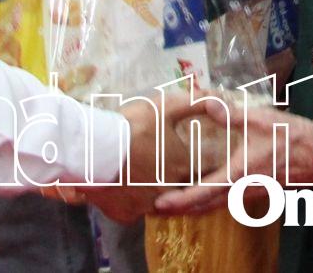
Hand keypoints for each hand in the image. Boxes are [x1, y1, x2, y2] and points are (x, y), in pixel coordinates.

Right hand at [74, 92, 203, 222]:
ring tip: (141, 175)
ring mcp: (146, 207)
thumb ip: (195, 102)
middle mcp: (169, 192)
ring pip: (156, 202)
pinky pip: (132, 210)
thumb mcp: (165, 107)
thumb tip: (219, 98)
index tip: (186, 156)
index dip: (193, 162)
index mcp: (181, 167)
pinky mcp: (125, 215)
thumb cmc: (131, 126)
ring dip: (152, 192)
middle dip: (172, 180)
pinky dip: (128, 200)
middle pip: (177, 189)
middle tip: (158, 165)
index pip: (199, 171)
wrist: (93, 150)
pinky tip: (123, 187)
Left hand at [152, 101, 312, 215]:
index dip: (179, 200)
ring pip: (218, 206)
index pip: (202, 192)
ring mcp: (252, 192)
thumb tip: (207, 103)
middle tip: (157, 210)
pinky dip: (212, 202)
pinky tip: (208, 194)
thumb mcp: (261, 120)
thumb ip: (232, 113)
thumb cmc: (294, 138)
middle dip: (181, 210)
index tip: (159, 204)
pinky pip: (230, 201)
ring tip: (176, 205)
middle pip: (206, 207)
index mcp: (239, 173)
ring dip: (196, 208)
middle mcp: (243, 189)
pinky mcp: (260, 190)